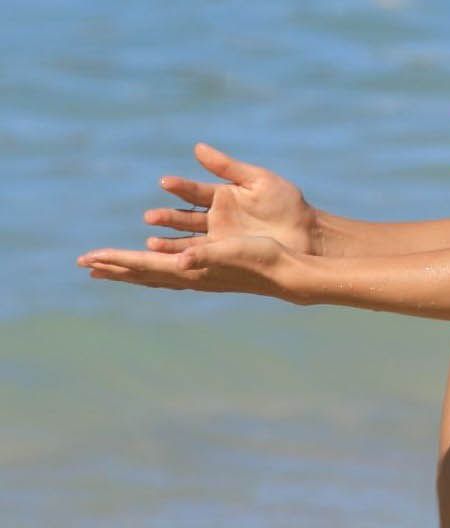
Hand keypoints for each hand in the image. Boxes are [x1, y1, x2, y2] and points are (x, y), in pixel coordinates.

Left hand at [77, 234, 297, 299]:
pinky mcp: (209, 272)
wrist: (287, 274)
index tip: (88, 258)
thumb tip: (181, 259)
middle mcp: (189, 276)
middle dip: (113, 268)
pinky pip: (171, 270)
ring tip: (111, 267)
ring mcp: (199, 277)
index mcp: (190, 269)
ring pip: (154, 274)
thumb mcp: (233, 250)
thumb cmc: (262, 258)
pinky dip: (153, 267)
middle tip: (85, 265)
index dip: (114, 260)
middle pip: (142, 273)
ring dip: (130, 270)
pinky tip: (155, 266)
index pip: (142, 265)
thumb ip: (205, 254)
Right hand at [142, 143, 315, 255]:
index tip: (164, 182)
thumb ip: (227, 167)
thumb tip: (197, 147)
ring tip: (150, 240)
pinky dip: (183, 256)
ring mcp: (219, 237)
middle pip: (185, 217)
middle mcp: (216, 217)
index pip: (195, 191)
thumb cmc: (287, 204)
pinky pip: (200, 255)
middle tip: (149, 217)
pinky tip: (168, 259)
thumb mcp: (258, 180)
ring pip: (187, 238)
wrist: (307, 232)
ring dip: (168, 239)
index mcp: (223, 195)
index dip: (180, 187)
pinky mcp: (225, 254)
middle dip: (166, 217)